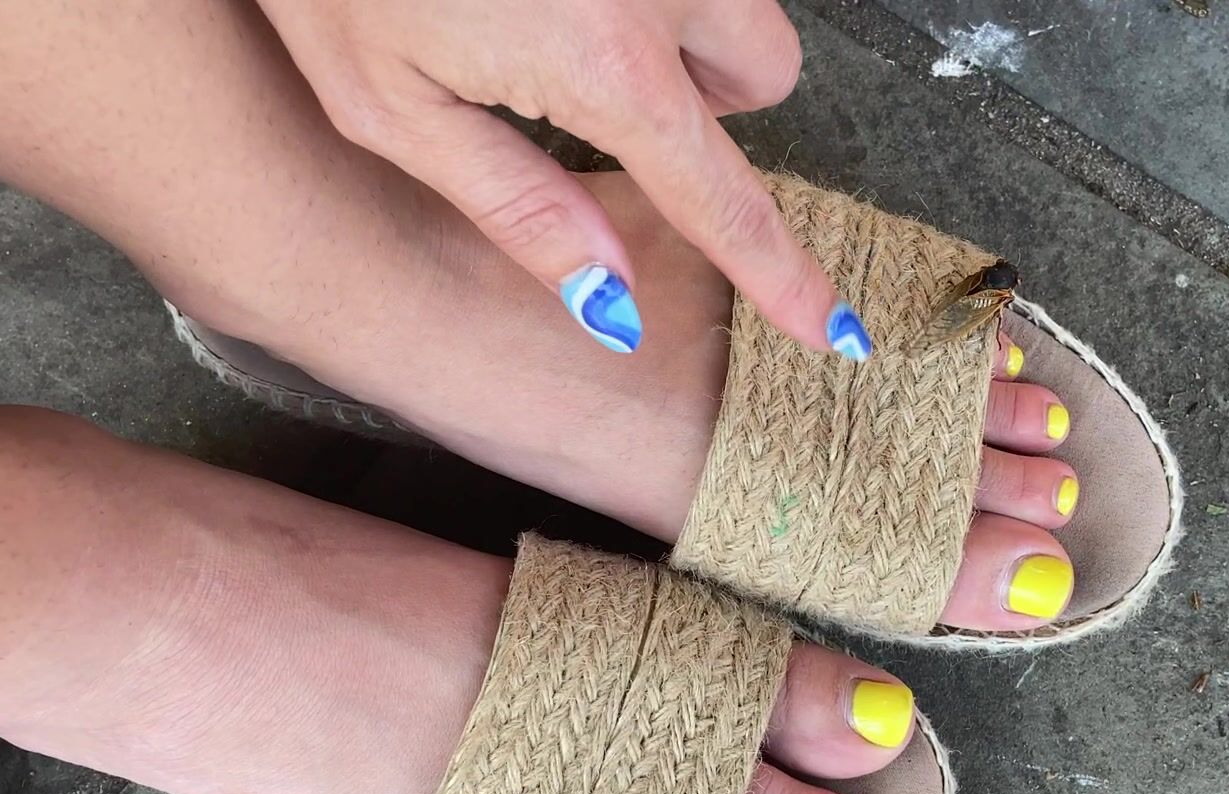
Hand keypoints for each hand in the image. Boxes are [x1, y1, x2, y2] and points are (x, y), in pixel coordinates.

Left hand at [252, 0, 870, 359]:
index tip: (833, 326)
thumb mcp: (394, 108)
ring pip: (737, 2)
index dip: (778, 272)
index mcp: (602, 60)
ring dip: (682, 24)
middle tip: (600, 91)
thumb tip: (611, 302)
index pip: (720, 195)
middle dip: (711, 98)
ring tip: (560, 9)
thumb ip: (520, 208)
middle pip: (765, 75)